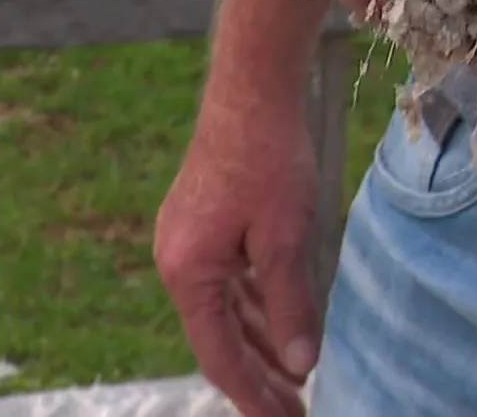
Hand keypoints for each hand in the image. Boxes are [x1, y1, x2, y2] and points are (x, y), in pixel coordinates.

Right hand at [155, 96, 321, 416]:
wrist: (251, 90)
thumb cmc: (267, 160)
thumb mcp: (286, 240)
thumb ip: (290, 306)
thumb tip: (299, 365)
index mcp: (187, 272)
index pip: (219, 355)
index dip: (252, 396)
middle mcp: (177, 261)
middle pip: (219, 338)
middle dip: (259, 378)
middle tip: (296, 413)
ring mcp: (188, 241)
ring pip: (225, 310)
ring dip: (259, 345)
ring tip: (294, 382)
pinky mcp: (204, 223)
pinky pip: (228, 283)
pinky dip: (255, 309)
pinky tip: (281, 328)